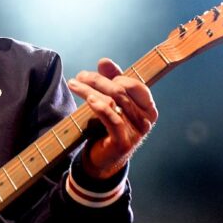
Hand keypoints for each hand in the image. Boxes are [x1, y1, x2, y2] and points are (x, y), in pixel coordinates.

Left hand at [67, 58, 157, 178]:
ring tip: (74, 84)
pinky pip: (113, 119)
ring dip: (90, 90)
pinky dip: (100, 107)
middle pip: (121, 91)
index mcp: (148, 109)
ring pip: (114, 102)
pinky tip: (88, 99)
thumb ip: (111, 81)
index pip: (135, 85)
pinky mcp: (123, 142)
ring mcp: (136, 132)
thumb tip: (104, 61)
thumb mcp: (112, 103)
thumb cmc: (107, 128)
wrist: (102, 160)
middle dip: (98, 80)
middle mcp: (146, 120)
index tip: (97, 69)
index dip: (116, 75)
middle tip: (80, 76)